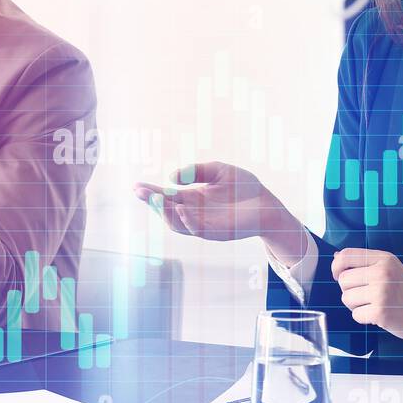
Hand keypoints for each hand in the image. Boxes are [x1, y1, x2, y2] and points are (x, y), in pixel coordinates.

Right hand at [133, 162, 306, 261]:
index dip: (150, 192)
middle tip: (140, 191)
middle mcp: (193, 212)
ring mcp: (201, 224)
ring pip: (176, 223)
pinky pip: (196, 229)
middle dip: (152, 201)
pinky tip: (182, 208)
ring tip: (157, 197)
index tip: (136, 186)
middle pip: (166, 210)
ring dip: (165, 212)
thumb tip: (172, 178)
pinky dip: (187, 219)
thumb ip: (196, 171)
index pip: (166, 196)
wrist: (267, 204)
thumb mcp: (218, 170)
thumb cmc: (244, 187)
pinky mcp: (214, 233)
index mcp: (191, 198)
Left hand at [332, 248, 402, 348]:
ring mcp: (381, 292)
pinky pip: (355, 315)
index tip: (340, 276)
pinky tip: (378, 316)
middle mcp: (382, 273)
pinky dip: (364, 318)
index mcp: (384, 259)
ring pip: (346, 298)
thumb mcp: (391, 269)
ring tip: (374, 305)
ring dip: (356, 306)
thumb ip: (365, 263)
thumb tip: (336, 258)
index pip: (346, 255)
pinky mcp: (380, 312)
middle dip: (350, 291)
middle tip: (367, 296)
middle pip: (343, 280)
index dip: (337, 267)